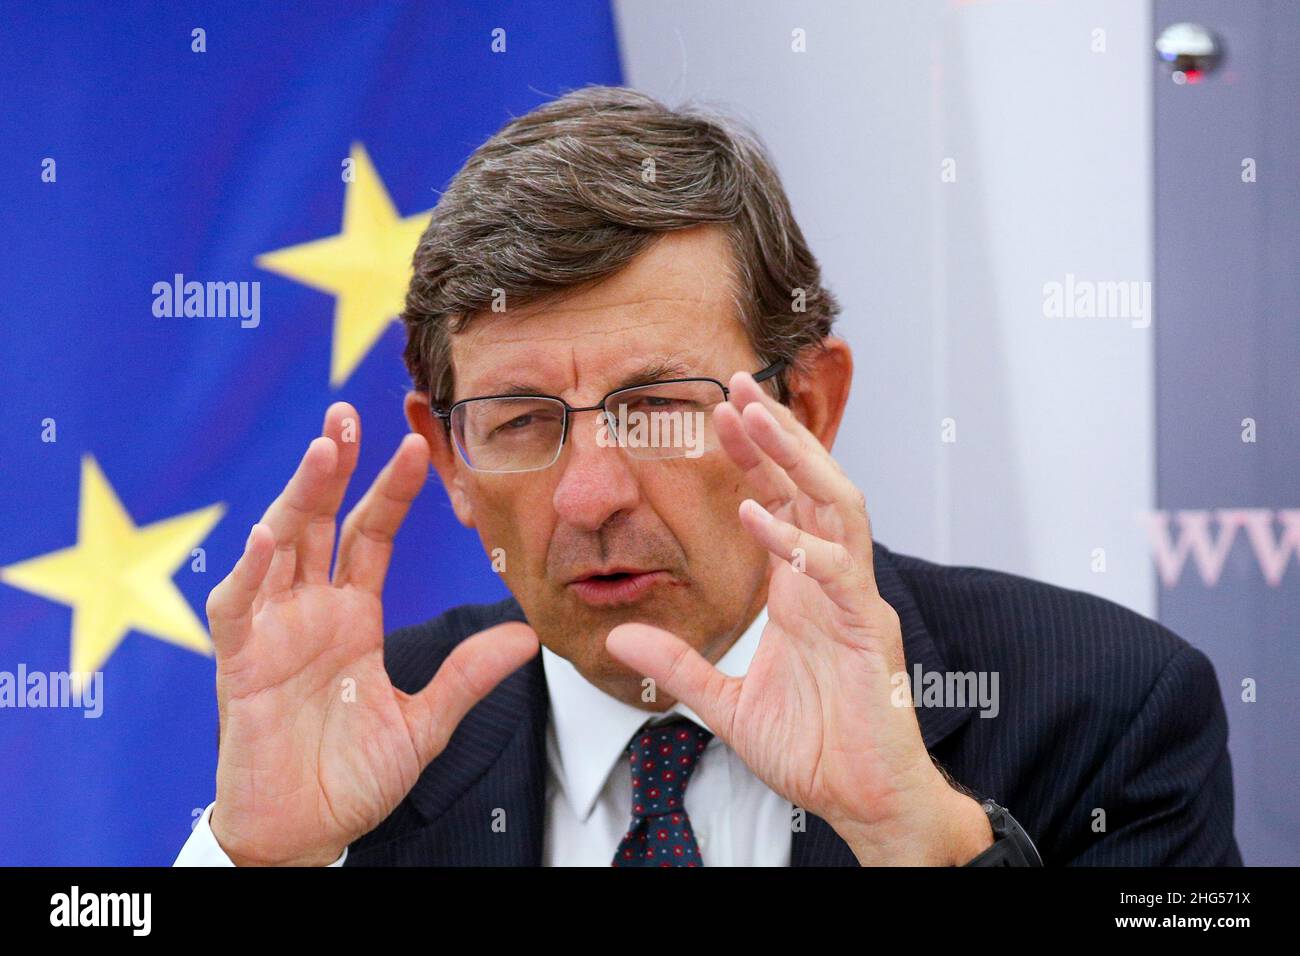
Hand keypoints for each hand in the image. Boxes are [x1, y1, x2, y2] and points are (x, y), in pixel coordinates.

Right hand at [205, 403, 537, 865]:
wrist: (306, 833)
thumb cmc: (354, 778)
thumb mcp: (425, 723)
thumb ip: (467, 678)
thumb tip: (528, 635)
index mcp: (352, 616)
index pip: (372, 534)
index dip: (391, 490)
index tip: (418, 446)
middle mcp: (310, 611)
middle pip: (319, 522)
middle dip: (331, 467)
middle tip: (345, 414)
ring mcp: (272, 632)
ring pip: (278, 547)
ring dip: (297, 497)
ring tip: (323, 450)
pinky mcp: (240, 665)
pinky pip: (238, 609)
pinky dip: (250, 573)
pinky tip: (270, 536)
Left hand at [605, 373, 990, 864]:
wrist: (863, 800)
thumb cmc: (812, 749)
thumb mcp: (724, 705)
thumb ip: (677, 666)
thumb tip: (618, 637)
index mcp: (801, 589)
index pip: (781, 502)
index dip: (754, 457)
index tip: (719, 414)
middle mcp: (830, 582)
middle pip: (811, 486)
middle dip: (777, 434)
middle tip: (737, 384)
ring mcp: (853, 600)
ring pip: (837, 506)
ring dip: (797, 460)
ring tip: (757, 418)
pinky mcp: (866, 631)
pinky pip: (836, 571)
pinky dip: (797, 541)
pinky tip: (757, 515)